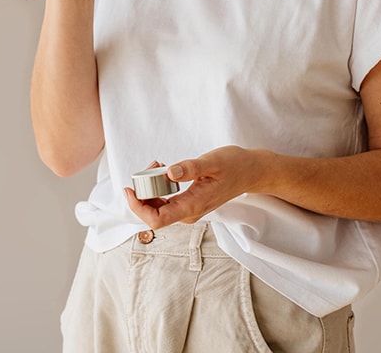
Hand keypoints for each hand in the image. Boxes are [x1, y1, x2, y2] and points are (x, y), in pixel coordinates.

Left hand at [124, 146, 258, 228]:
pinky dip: (159, 187)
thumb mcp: (213, 161)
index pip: (157, 219)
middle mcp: (189, 212)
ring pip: (159, 207)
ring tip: (157, 164)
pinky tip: (163, 170)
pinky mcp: (189, 202)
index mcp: (193, 205)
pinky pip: (166, 201)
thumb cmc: (234, 165)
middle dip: (143, 191)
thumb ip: (191, 168)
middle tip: (151, 165)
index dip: (138, 208)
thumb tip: (168, 173)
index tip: (130, 189)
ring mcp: (189, 209)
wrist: (250, 172)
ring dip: (151, 188)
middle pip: (154, 213)